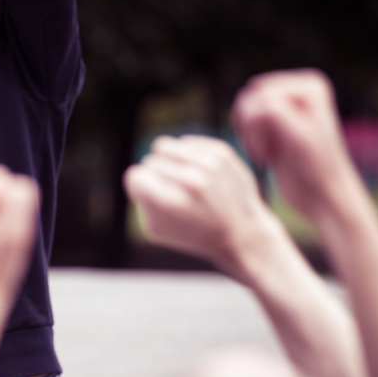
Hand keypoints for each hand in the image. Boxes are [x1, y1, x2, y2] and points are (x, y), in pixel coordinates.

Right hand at [124, 135, 282, 278]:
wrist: (241, 232)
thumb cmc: (193, 233)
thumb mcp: (157, 228)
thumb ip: (141, 199)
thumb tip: (140, 173)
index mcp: (171, 202)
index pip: (135, 176)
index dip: (139, 188)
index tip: (151, 198)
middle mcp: (190, 180)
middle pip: (150, 162)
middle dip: (154, 176)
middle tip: (170, 192)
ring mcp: (208, 164)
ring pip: (164, 146)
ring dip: (166, 161)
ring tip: (178, 177)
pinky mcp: (220, 152)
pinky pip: (185, 142)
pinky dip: (185, 155)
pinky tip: (194, 170)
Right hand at [232, 69, 354, 217]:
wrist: (322, 194)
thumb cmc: (314, 168)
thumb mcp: (297, 136)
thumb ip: (273, 111)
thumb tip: (248, 101)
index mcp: (310, 85)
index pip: (261, 94)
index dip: (259, 123)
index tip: (274, 149)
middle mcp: (299, 88)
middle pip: (249, 98)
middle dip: (251, 128)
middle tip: (266, 152)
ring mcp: (286, 103)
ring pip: (243, 110)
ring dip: (248, 136)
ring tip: (266, 154)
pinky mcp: (275, 121)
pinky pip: (244, 122)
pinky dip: (249, 141)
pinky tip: (266, 156)